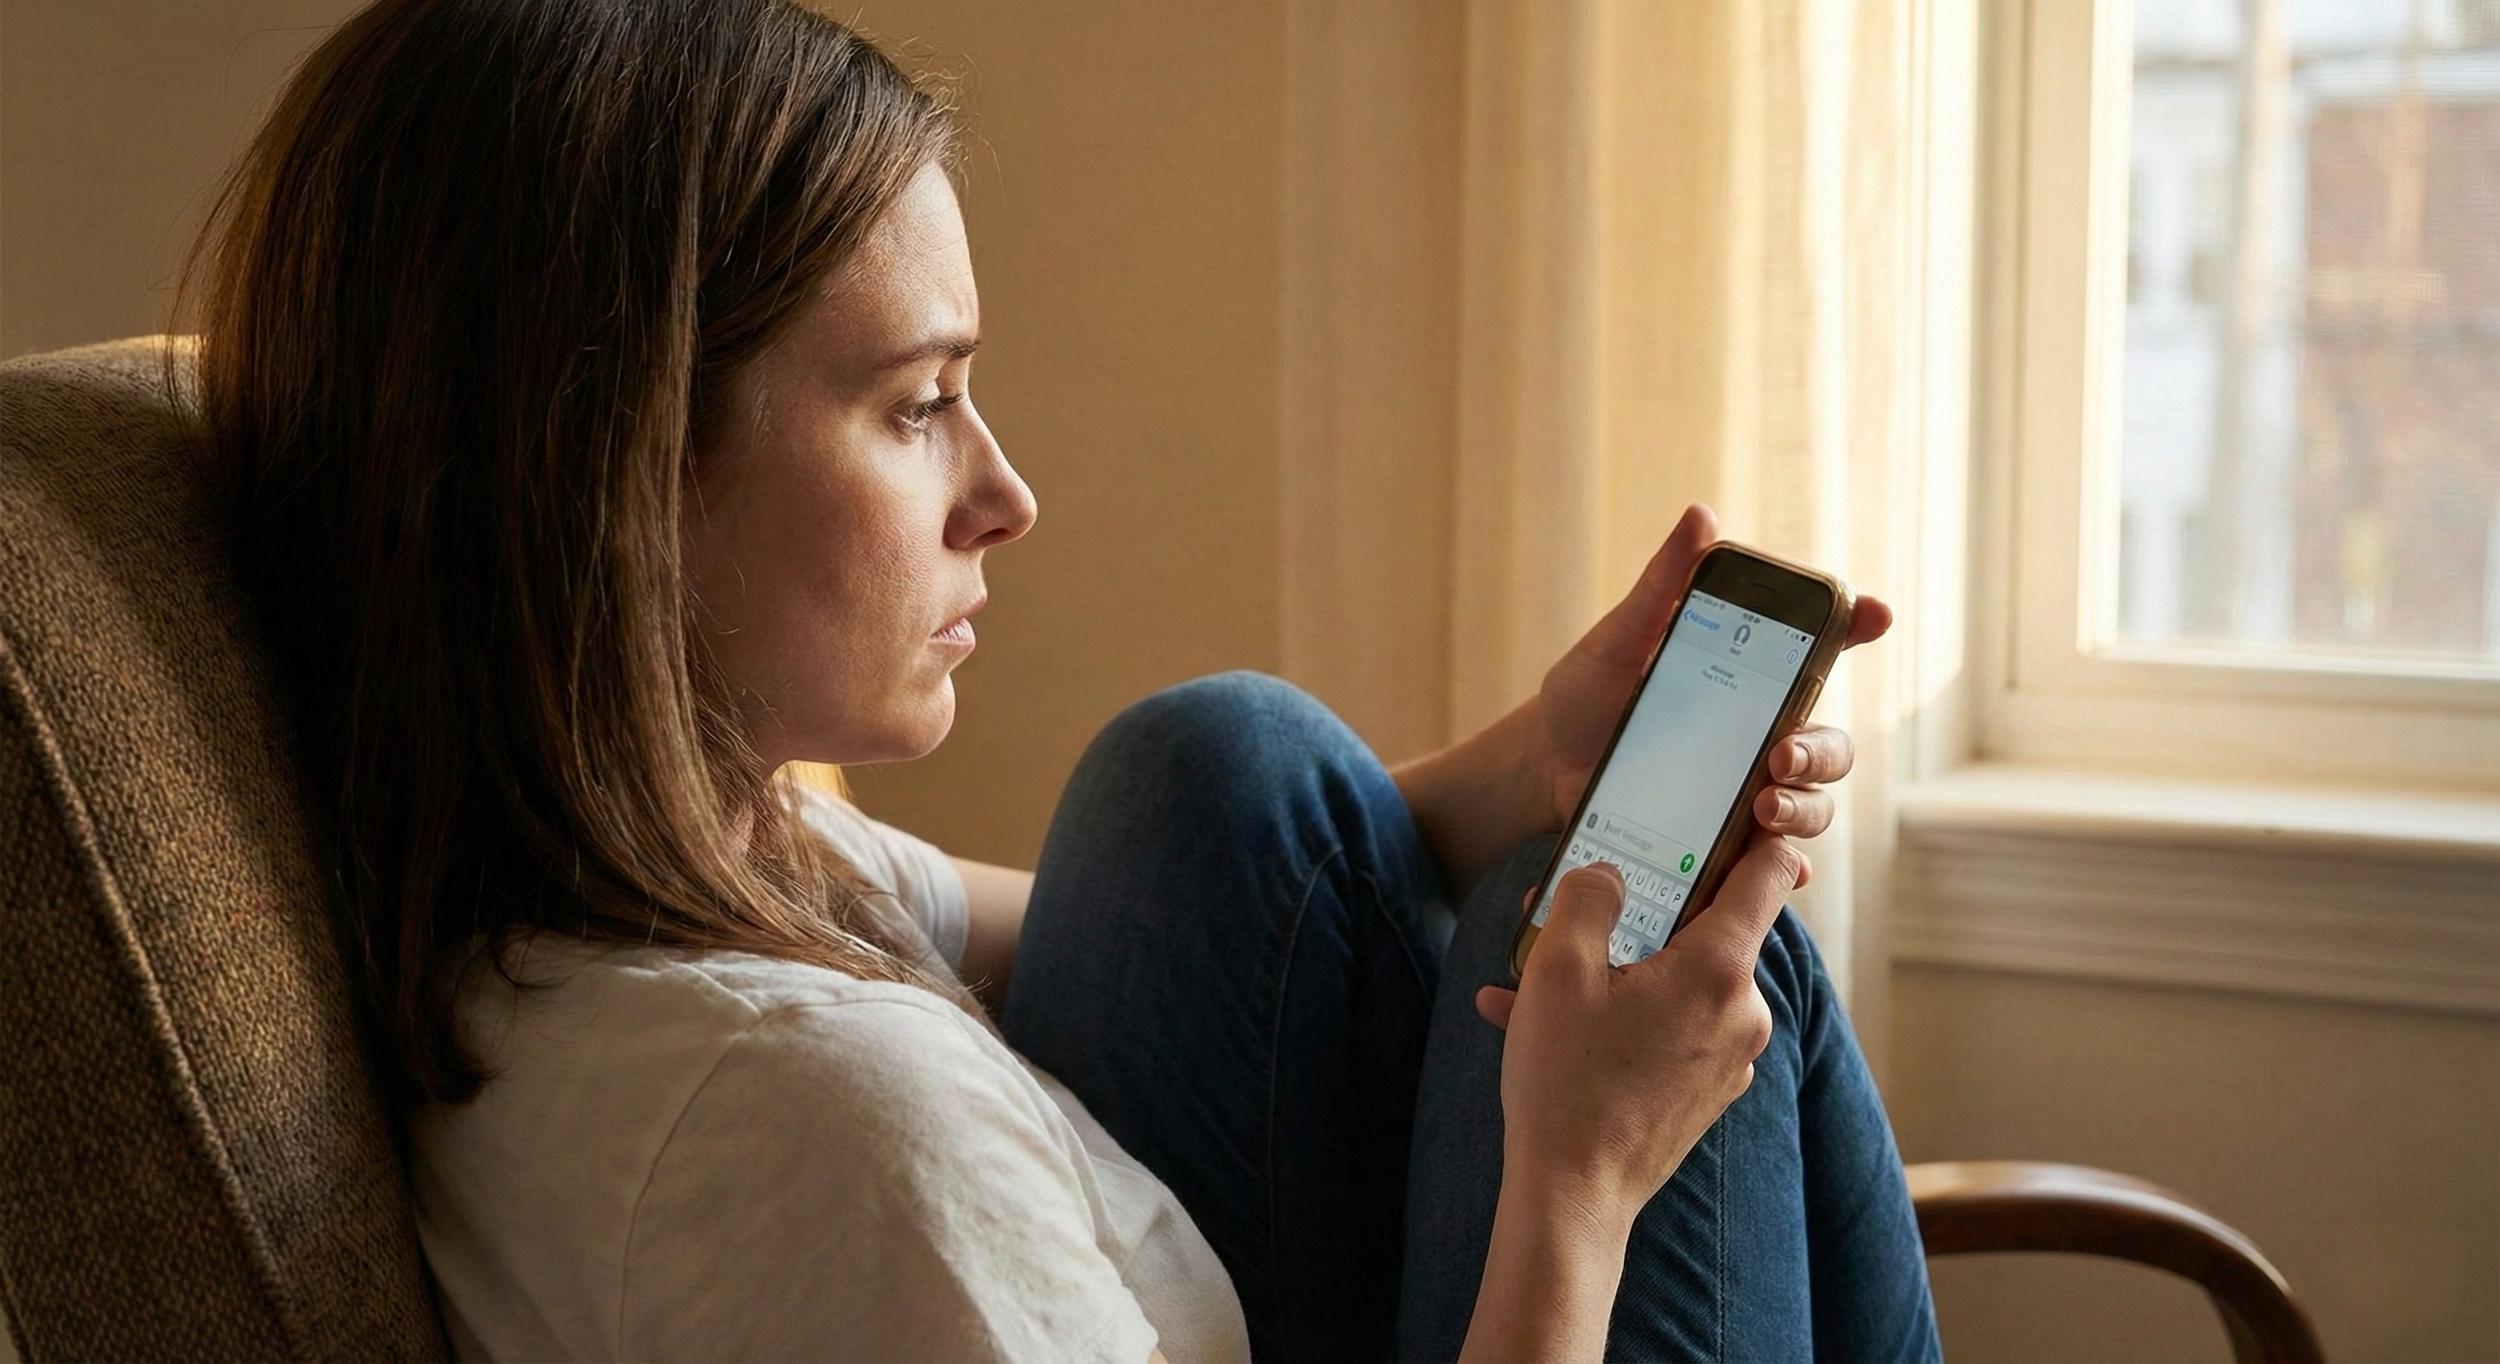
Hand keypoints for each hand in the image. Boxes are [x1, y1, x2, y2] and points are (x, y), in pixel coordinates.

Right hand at [1474, 832, 1807, 1219]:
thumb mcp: (1559, 969)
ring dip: (1617, 971)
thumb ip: (1589, 897)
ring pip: (1679, 982)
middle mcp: (1743, 1011)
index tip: (1722, 814)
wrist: (1574, 1197)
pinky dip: (1622, 1018)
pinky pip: (1670, 1029)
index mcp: (1720, 969)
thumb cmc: (1567, 1082)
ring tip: (1535, 984)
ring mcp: (1731, 1056)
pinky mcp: (1709, 1090)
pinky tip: (1554, 1029)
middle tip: (1572, 912)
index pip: (1768, 874)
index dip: (1748, 834)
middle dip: (1640, 913)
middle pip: (1708, 928)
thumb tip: (1609, 874)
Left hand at [1532, 504, 1892, 838]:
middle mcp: (1764, 735)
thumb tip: (1701, 517)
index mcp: (1752, 676)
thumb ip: (1662, 586)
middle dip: (1821, 752)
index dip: (1858, 623)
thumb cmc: (1587, 692)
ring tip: (1763, 810)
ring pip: (1813, 806)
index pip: (1823, 646)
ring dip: (1804, 810)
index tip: (1873, 614)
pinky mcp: (1723, 840)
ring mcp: (1749, 791)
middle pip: (1831, 746)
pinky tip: (1773, 870)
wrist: (1544, 764)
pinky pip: (1771, 863)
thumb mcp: (1619, 638)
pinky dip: (1783, 869)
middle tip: (1780, 755)